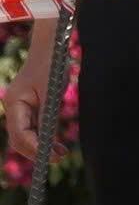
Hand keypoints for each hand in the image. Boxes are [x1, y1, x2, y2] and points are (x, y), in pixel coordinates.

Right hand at [3, 45, 48, 159]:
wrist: (50, 46)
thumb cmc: (51, 65)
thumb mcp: (52, 92)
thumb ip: (47, 117)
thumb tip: (48, 143)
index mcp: (14, 103)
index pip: (20, 134)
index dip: (34, 147)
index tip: (50, 156)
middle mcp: (13, 108)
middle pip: (19, 138)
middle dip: (36, 150)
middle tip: (57, 157)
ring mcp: (19, 108)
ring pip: (25, 135)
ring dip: (40, 145)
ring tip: (60, 153)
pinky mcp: (28, 106)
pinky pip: (32, 126)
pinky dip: (42, 136)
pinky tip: (55, 143)